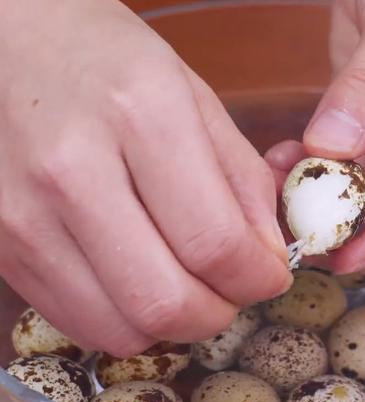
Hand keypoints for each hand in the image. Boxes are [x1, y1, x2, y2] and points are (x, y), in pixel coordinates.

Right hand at [0, 0, 290, 356]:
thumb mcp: (195, 97)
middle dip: (219, 313)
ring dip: (172, 323)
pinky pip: (79, 322)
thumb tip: (270, 258)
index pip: (215, 242)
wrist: (7, 43)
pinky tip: (138, 276)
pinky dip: (125, 317)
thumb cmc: (108, 60)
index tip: (272, 275)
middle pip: (165, 303)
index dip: (259, 278)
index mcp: (140, 116)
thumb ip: (244, 181)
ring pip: (120, 330)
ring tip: (186, 282)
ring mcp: (23, 216)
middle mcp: (72, 172)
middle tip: (233, 289)